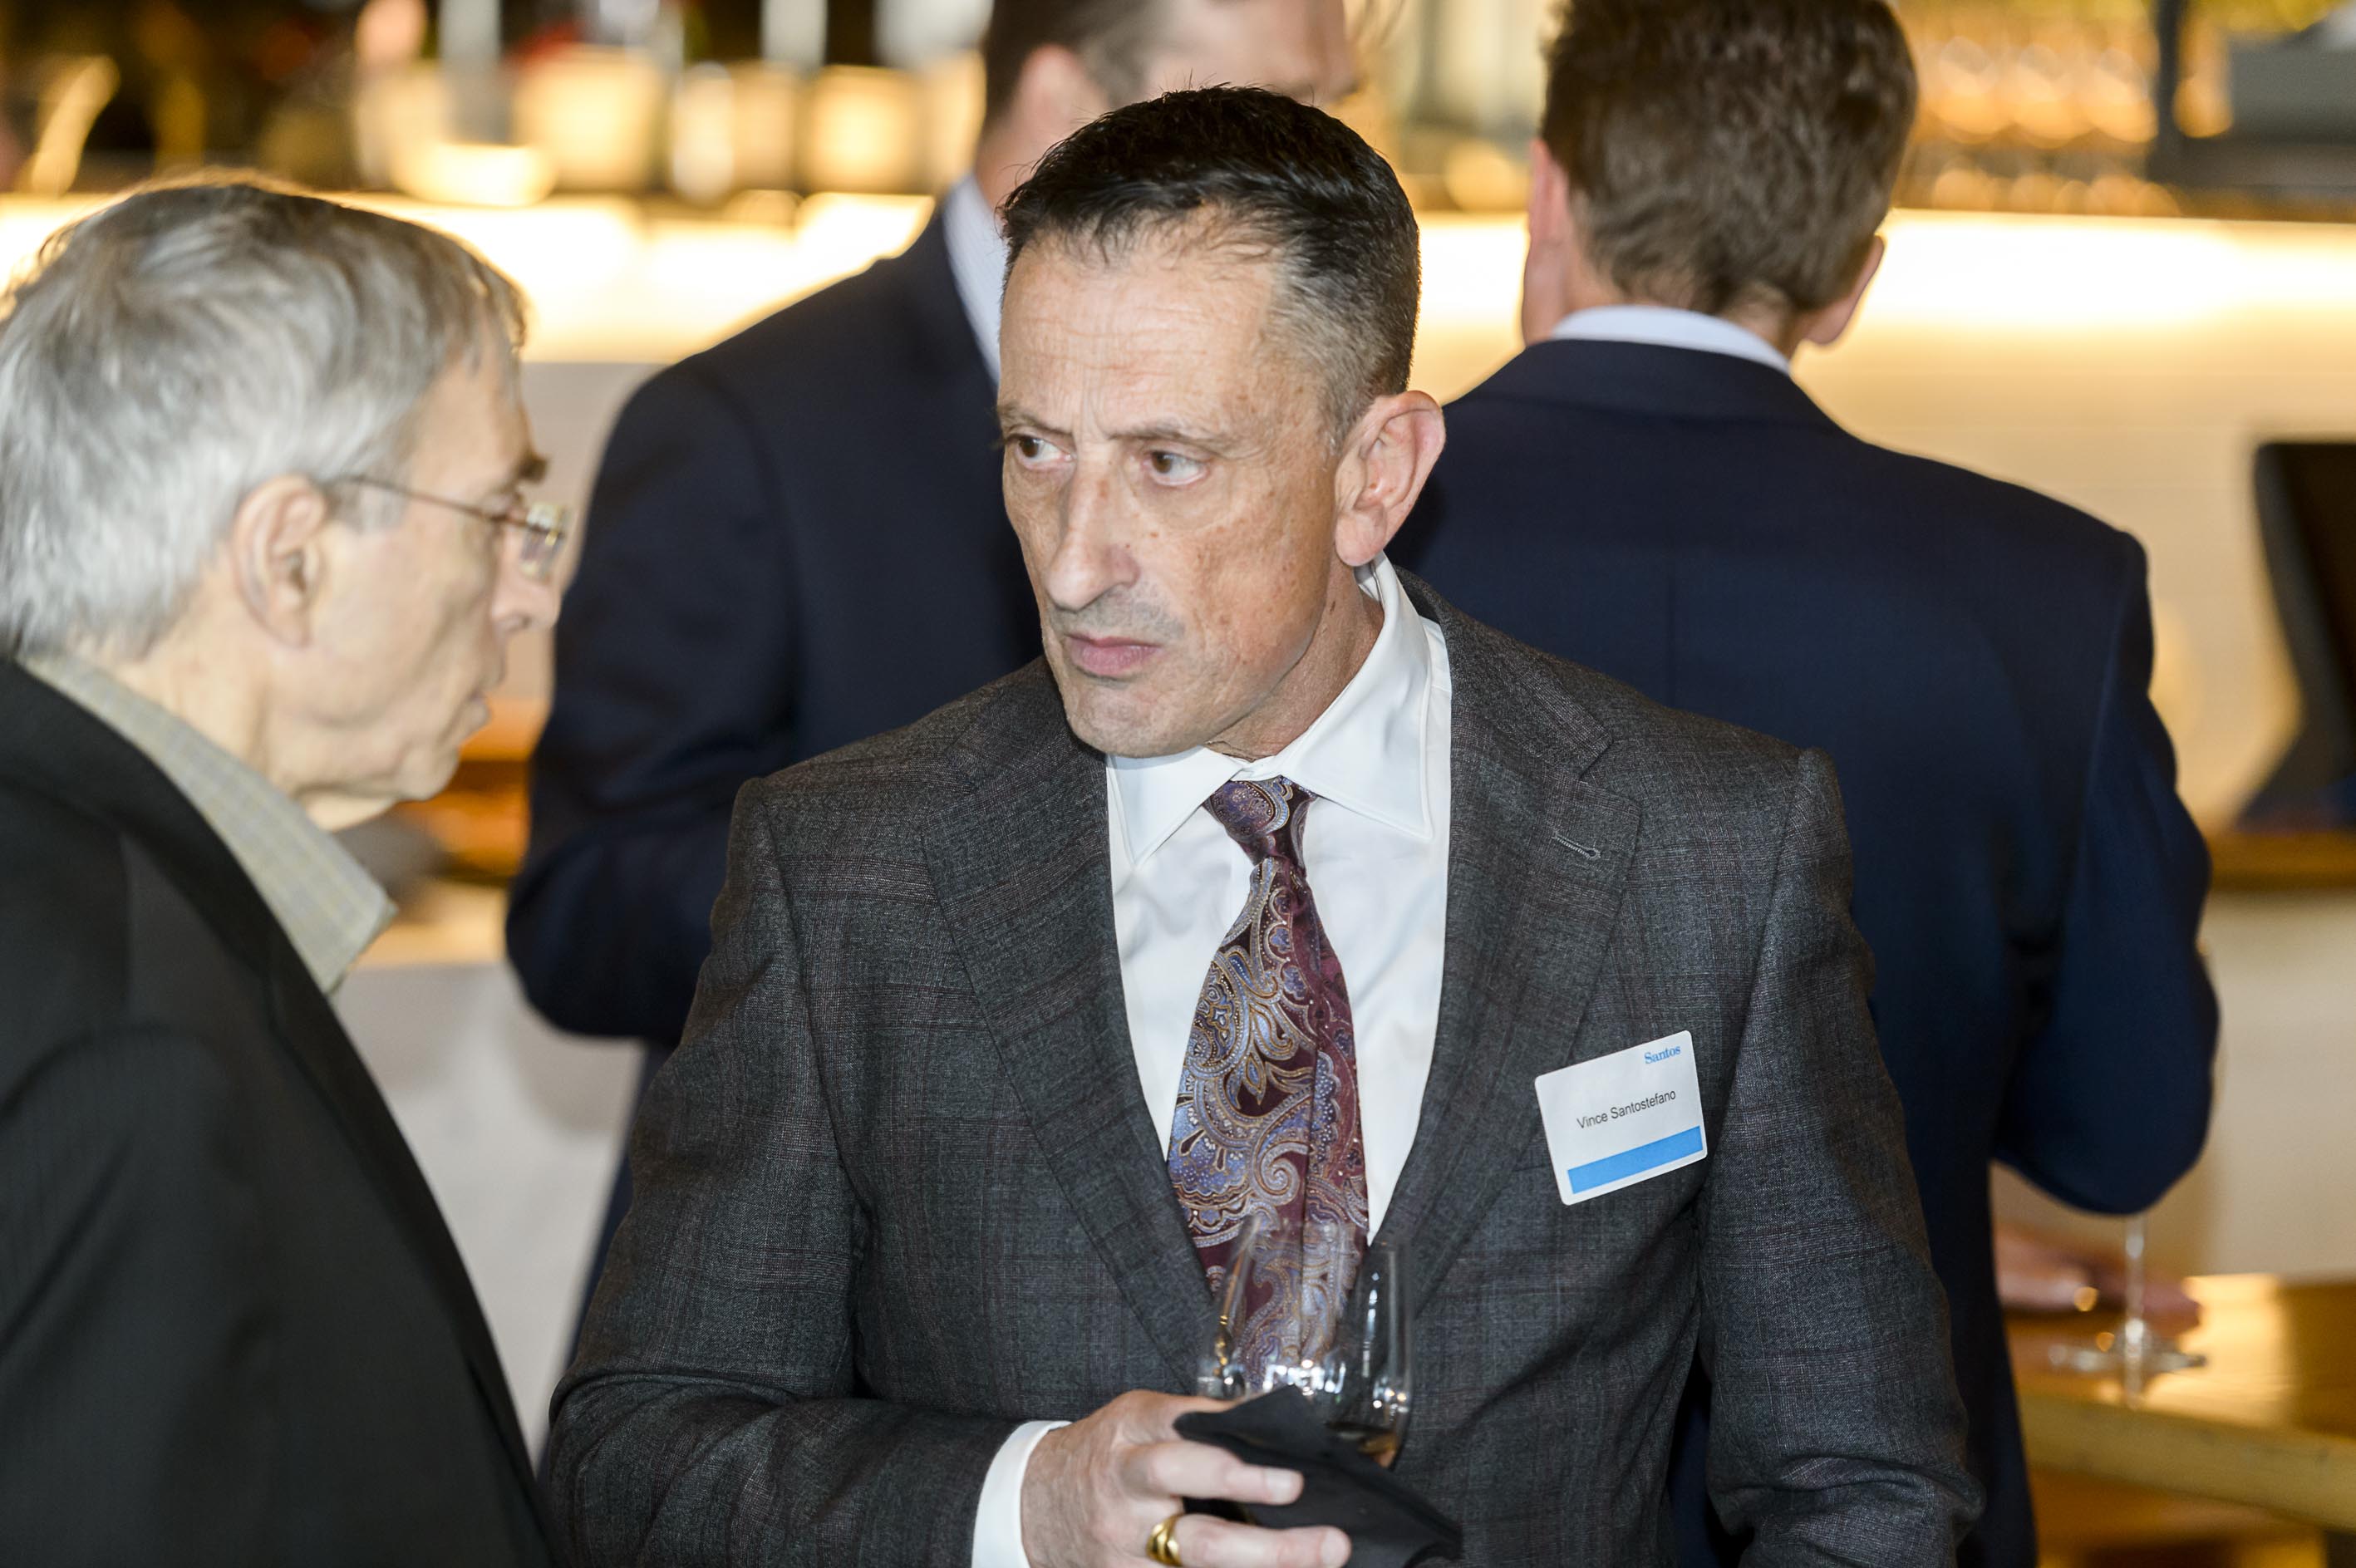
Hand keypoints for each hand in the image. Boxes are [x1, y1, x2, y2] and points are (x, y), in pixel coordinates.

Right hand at [1020, 1391, 1349, 1567]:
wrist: (1034, 1503)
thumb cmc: (1104, 1454)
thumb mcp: (1138, 1418)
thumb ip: (1198, 1419)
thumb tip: (1270, 1416)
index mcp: (1132, 1436)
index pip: (1185, 1444)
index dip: (1236, 1464)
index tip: (1293, 1477)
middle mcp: (1127, 1493)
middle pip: (1194, 1518)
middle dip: (1258, 1527)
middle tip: (1318, 1530)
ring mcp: (1125, 1547)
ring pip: (1195, 1563)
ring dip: (1260, 1563)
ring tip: (1317, 1558)